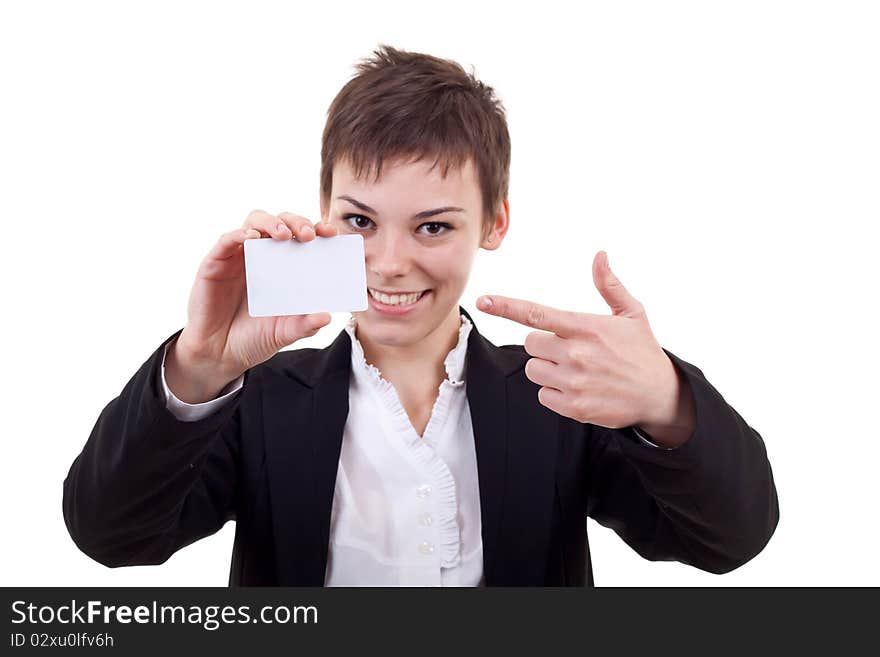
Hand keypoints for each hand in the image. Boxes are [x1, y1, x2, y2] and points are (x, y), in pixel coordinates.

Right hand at [170, 210, 339, 400]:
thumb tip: (327, 316)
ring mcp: (239, 258)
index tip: (331, 233)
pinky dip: (238, 234)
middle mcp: (262, 257)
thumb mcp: (285, 333)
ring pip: (254, 222)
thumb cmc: (255, 337)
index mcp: (284, 267)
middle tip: (308, 235)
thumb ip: (305, 325)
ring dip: (271, 223)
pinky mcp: (215, 264)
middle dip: (296, 222)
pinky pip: (226, 241)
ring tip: (284, 235)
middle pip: (280, 222)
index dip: (316, 229)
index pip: (301, 238)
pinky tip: (250, 238)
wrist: (221, 355)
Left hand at [476, 251, 695, 446]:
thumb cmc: (643, 350)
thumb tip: (600, 255)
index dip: (506, 307)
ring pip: (534, 370)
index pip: (537, 315)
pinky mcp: (574, 407)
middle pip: (531, 344)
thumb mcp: (632, 313)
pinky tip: (578, 388)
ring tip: (577, 369)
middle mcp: (577, 354)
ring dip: (548, 368)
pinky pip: (543, 395)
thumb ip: (609, 285)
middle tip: (571, 348)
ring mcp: (574, 382)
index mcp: (586, 327)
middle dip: (545, 345)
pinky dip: (554, 392)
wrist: (661, 396)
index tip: (483, 301)